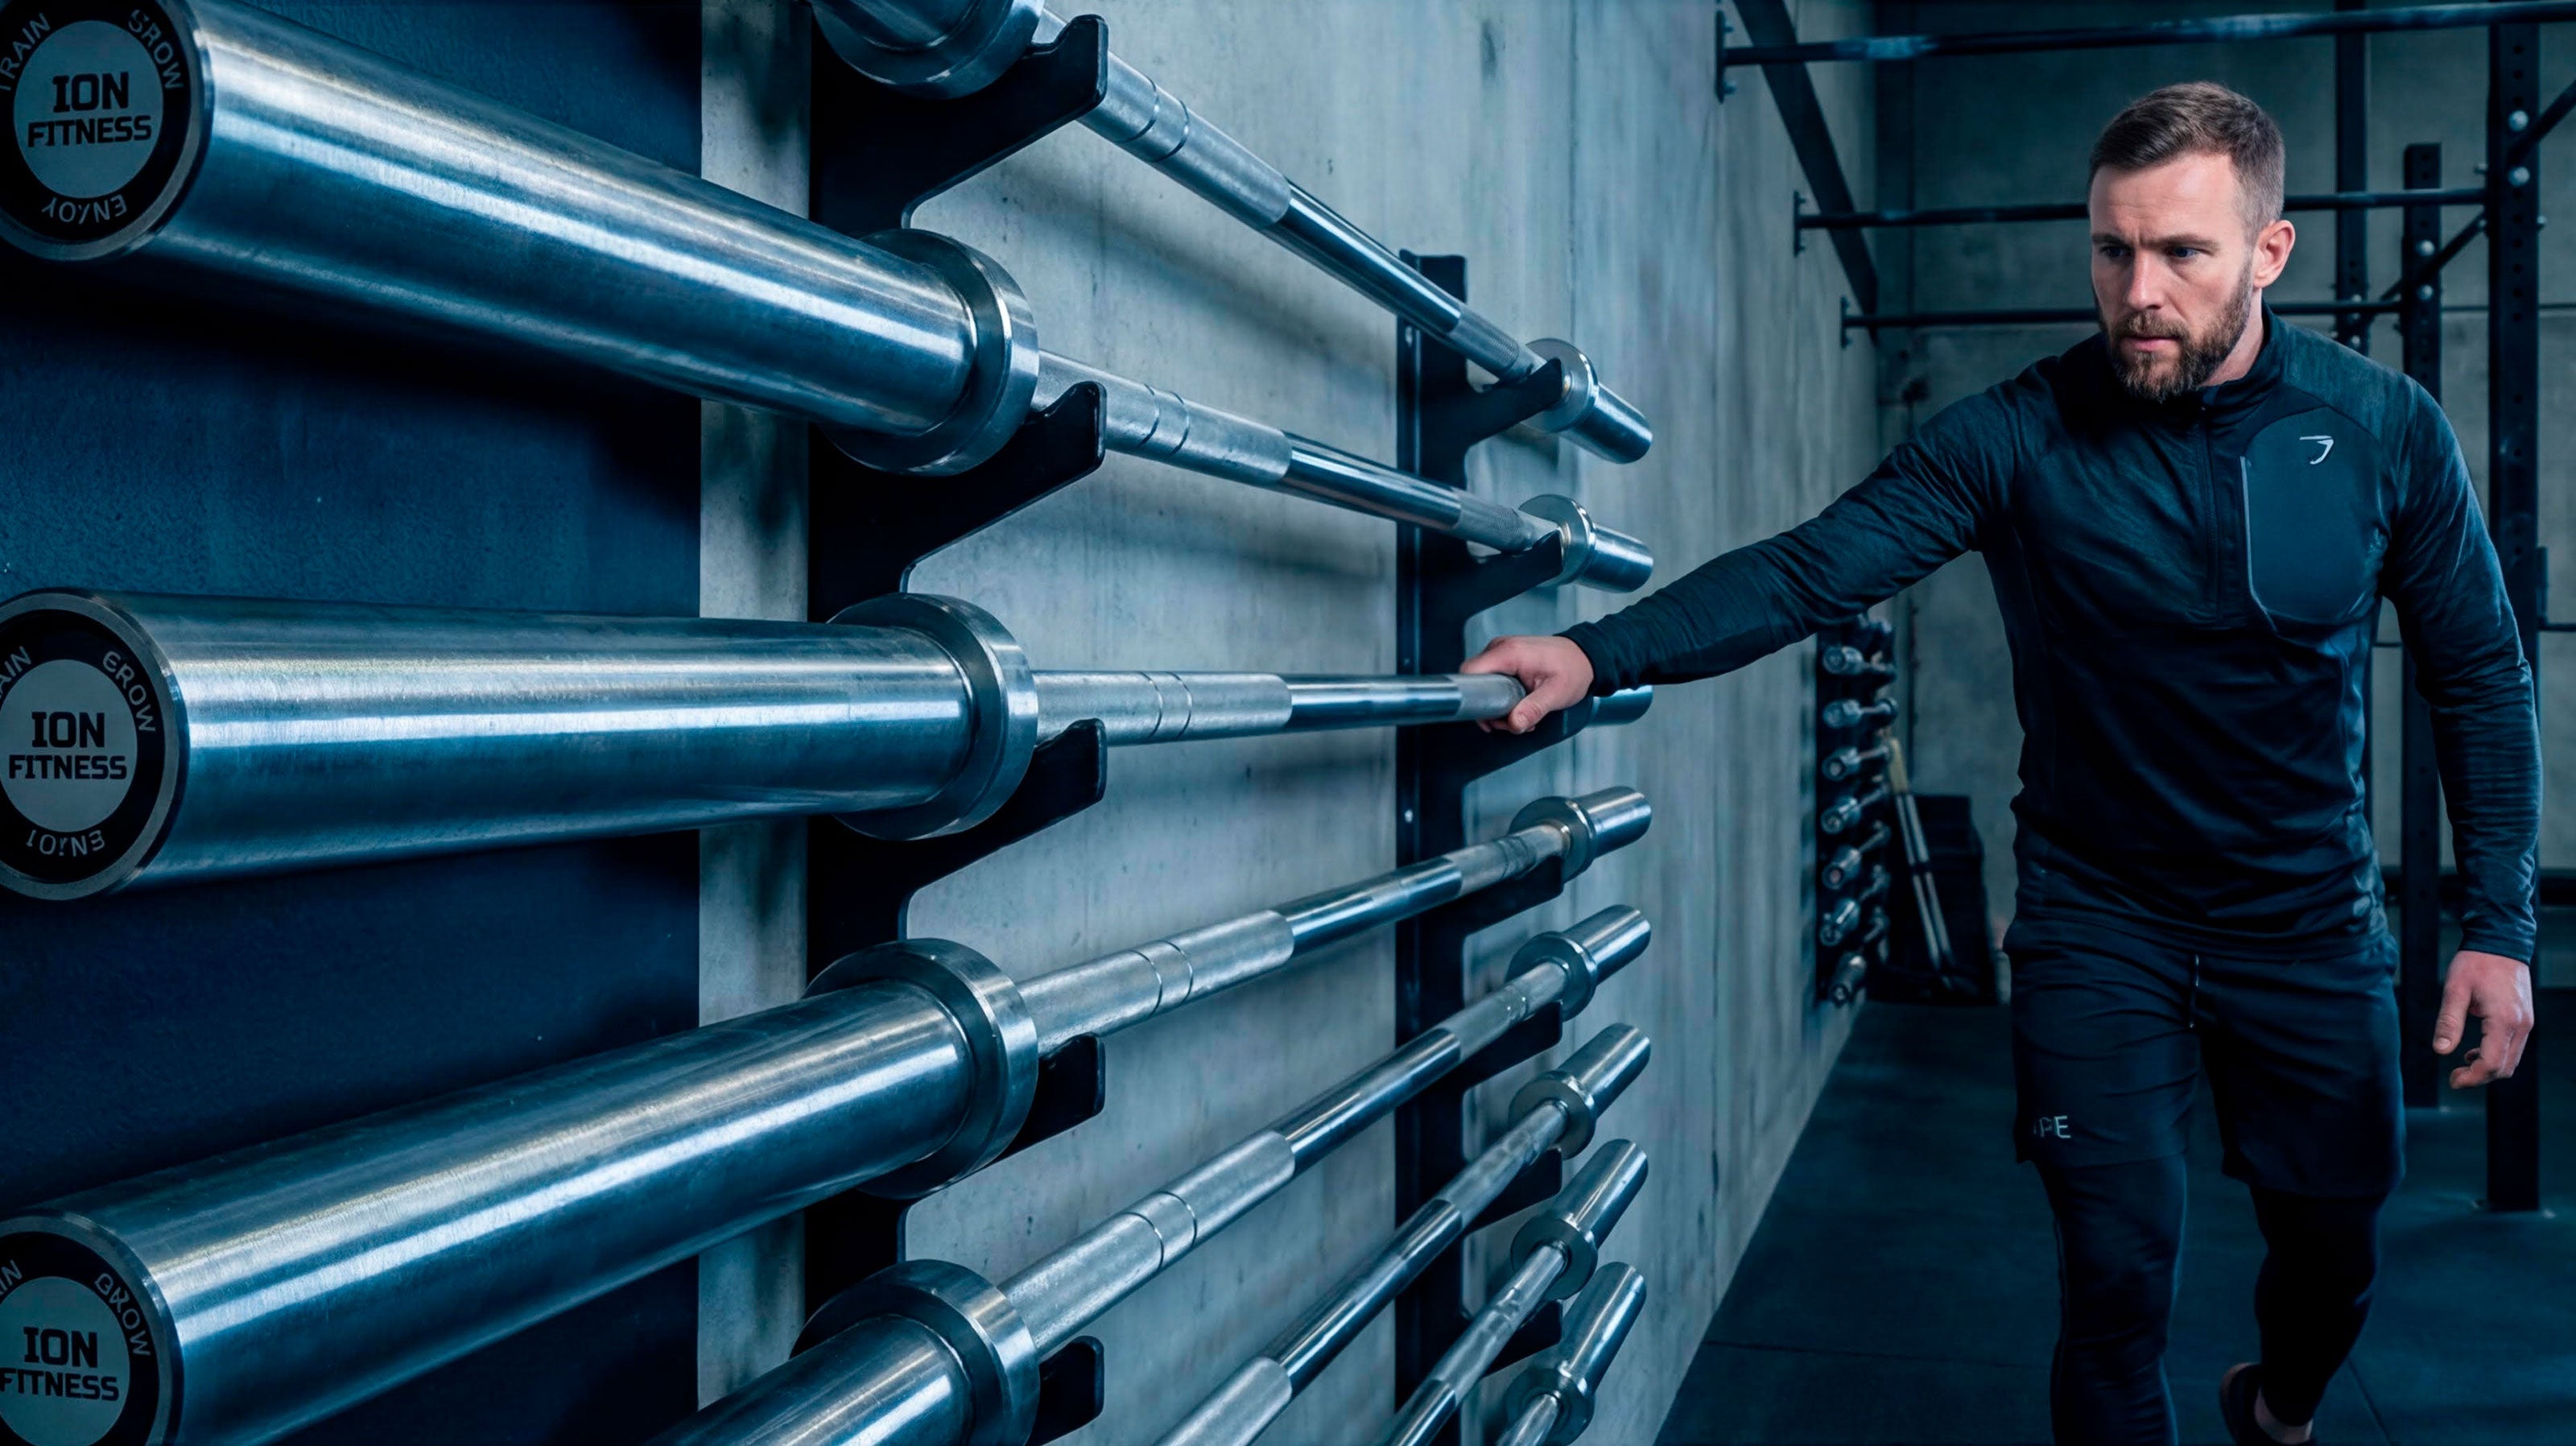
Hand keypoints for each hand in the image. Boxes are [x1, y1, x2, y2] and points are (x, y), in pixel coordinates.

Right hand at [1462, 635, 1594, 733]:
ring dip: (1499, 706)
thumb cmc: (1574, 669)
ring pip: (1484, 684)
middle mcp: (1500, 648)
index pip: (1469, 673)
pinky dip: (1503, 696)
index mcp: (1509, 653)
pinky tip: (1521, 705)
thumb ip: (1533, 709)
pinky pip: (1493, 679)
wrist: (1586, 657)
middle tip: (1514, 722)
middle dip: (1491, 709)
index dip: (1473, 698)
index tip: (1491, 717)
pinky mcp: (1506, 657)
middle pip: (1475, 682)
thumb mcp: (1556, 694)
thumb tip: (1513, 724)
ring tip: (1523, 715)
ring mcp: (1502, 651)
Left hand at [2433, 949, 2534, 1087]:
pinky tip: (2476, 1050)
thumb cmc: (2476, 962)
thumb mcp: (2455, 989)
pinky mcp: (2525, 1019)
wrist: (2500, 942)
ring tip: (2463, 1063)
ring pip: (2512, 1060)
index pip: (2491, 1063)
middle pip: (2504, 1068)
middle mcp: (2521, 1025)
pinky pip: (2514, 1048)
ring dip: (2489, 1068)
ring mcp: (2526, 1023)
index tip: (2453, 1080)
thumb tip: (2440, 1050)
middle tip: (2455, 1076)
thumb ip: (2448, 1022)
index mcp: (2504, 1020)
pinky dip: (2497, 1056)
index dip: (2472, 1078)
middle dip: (2480, 1078)